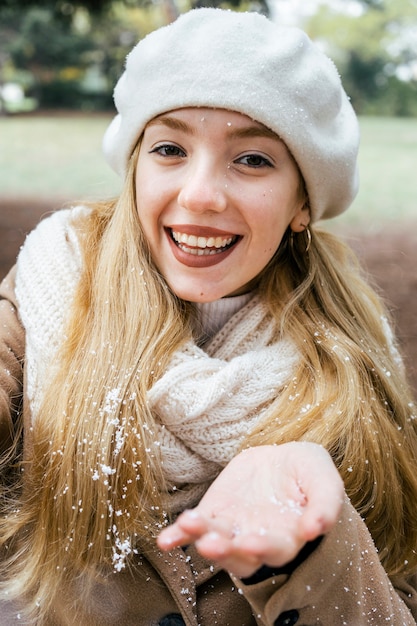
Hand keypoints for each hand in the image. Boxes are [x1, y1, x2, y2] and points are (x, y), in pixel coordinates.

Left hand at [157, 442, 343, 577]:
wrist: (284, 461)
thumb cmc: (308, 475)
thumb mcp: (324, 482)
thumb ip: (325, 505)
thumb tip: (316, 527)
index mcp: (286, 538)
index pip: (274, 549)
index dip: (263, 547)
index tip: (253, 543)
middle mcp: (255, 540)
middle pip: (238, 554)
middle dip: (225, 550)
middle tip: (212, 544)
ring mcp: (230, 529)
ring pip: (213, 540)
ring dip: (198, 538)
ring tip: (187, 525)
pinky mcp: (212, 512)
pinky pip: (193, 529)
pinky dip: (179, 535)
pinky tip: (166, 540)